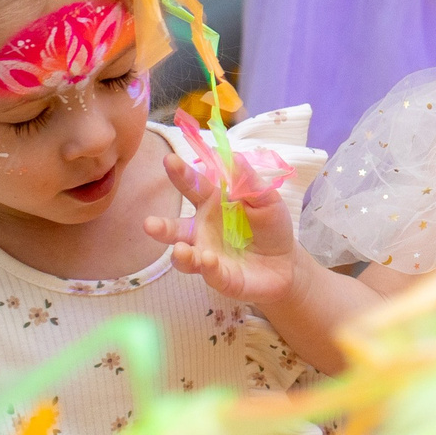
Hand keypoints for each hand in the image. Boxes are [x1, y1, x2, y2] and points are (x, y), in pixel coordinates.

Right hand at [146, 147, 305, 306]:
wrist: (286, 262)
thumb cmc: (270, 225)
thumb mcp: (266, 198)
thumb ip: (248, 181)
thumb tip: (234, 156)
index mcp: (212, 204)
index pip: (193, 187)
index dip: (181, 174)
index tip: (169, 160)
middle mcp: (201, 230)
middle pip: (175, 228)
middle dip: (160, 226)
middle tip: (149, 224)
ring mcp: (207, 255)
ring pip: (184, 256)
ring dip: (180, 253)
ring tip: (181, 248)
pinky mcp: (219, 277)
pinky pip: (209, 273)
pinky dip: (208, 267)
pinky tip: (209, 260)